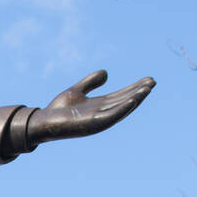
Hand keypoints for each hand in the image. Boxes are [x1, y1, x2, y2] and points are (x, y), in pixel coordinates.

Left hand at [27, 70, 154, 143]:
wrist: (44, 121)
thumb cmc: (59, 108)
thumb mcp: (78, 90)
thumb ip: (91, 82)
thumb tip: (107, 73)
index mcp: (100, 106)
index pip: (122, 95)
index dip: (135, 88)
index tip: (148, 79)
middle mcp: (102, 113)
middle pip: (124, 100)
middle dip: (139, 92)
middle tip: (153, 82)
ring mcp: (98, 119)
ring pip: (121, 108)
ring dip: (135, 99)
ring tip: (147, 89)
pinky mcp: (92, 124)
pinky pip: (111, 116)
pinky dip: (123, 109)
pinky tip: (132, 101)